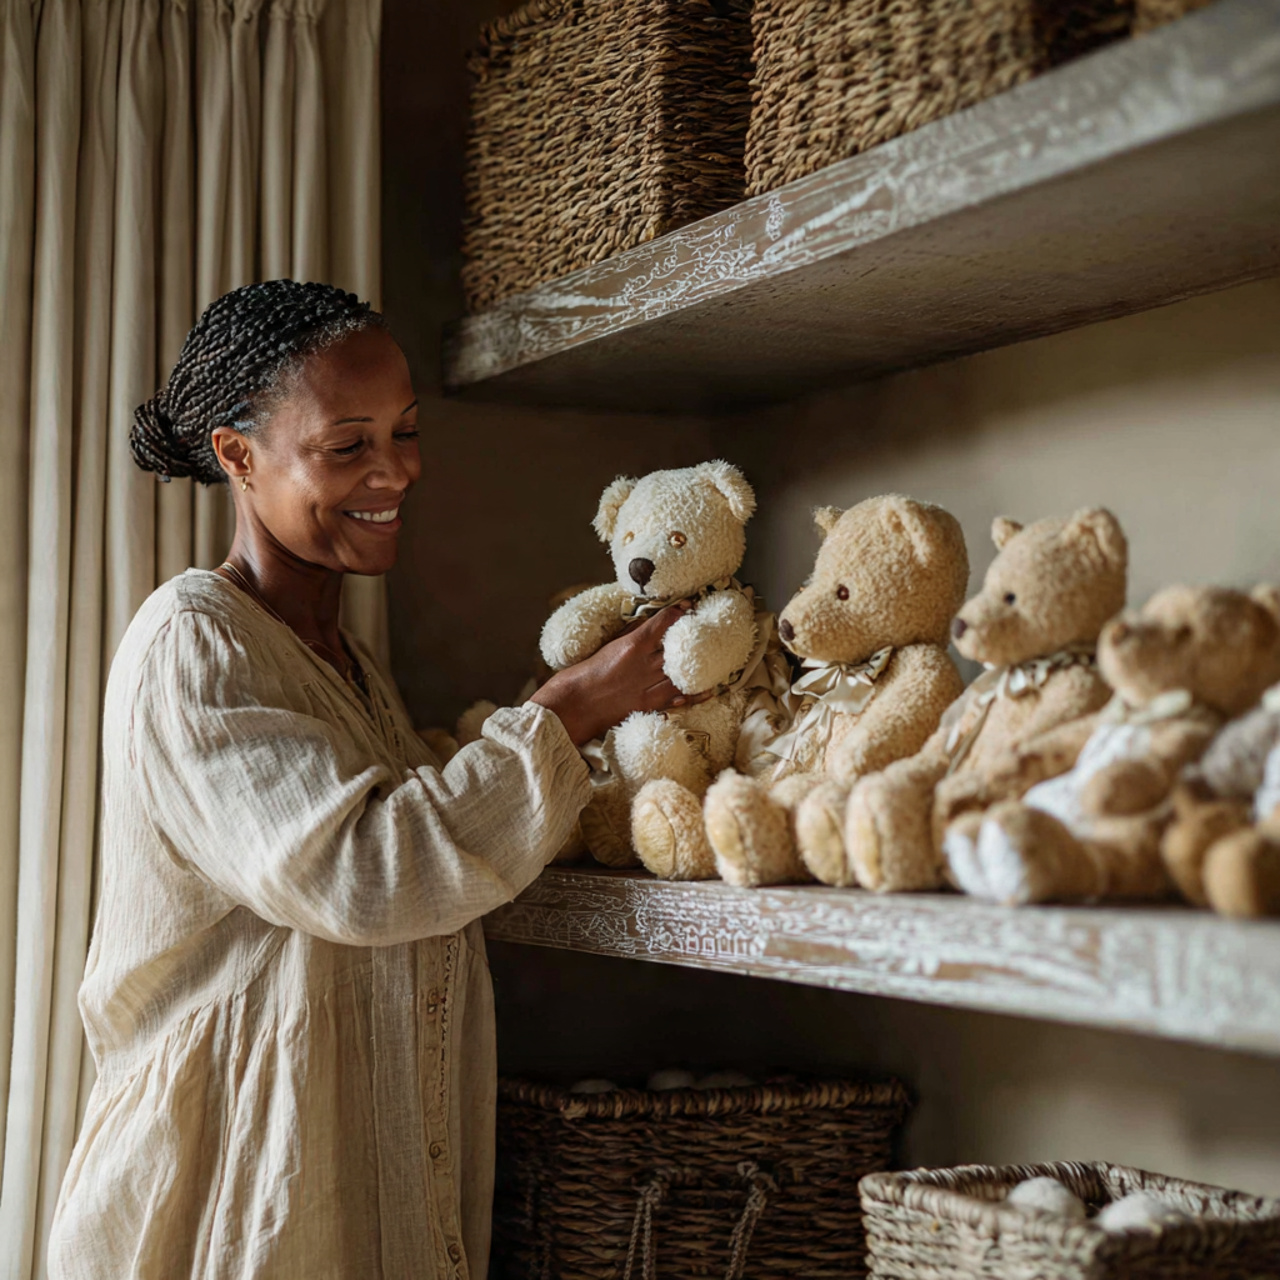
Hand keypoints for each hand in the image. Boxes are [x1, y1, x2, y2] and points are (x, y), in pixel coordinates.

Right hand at [530, 600, 711, 745]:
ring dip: (699, 665)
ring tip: (715, 657)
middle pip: (677, 648)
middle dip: (693, 637)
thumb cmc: (588, 671)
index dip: (678, 612)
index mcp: (633, 646)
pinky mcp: (648, 705)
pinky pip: (676, 699)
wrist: (576, 702)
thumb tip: (650, 621)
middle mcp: (645, 665)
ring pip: (682, 674)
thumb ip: (631, 633)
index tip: (689, 606)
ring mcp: (648, 687)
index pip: (662, 624)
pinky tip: (708, 690)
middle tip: (708, 628)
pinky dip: (693, 695)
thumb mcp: (609, 645)